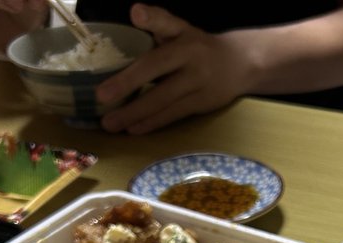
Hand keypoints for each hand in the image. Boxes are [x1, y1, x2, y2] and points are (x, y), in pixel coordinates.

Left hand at [95, 4, 255, 133]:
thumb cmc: (198, 47)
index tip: (136, 13)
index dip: (152, 18)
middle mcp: (192, 56)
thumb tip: (135, 12)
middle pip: (157, 69)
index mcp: (184, 34)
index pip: (166, 24)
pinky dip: (152, 123)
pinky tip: (133, 129)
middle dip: (128, 84)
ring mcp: (198, 81)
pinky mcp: (202, 103)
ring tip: (110, 123)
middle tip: (101, 96)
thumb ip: (158, 22)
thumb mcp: (181, 29)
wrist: (240, 64)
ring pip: (163, 99)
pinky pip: (173, 114)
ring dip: (135, 112)